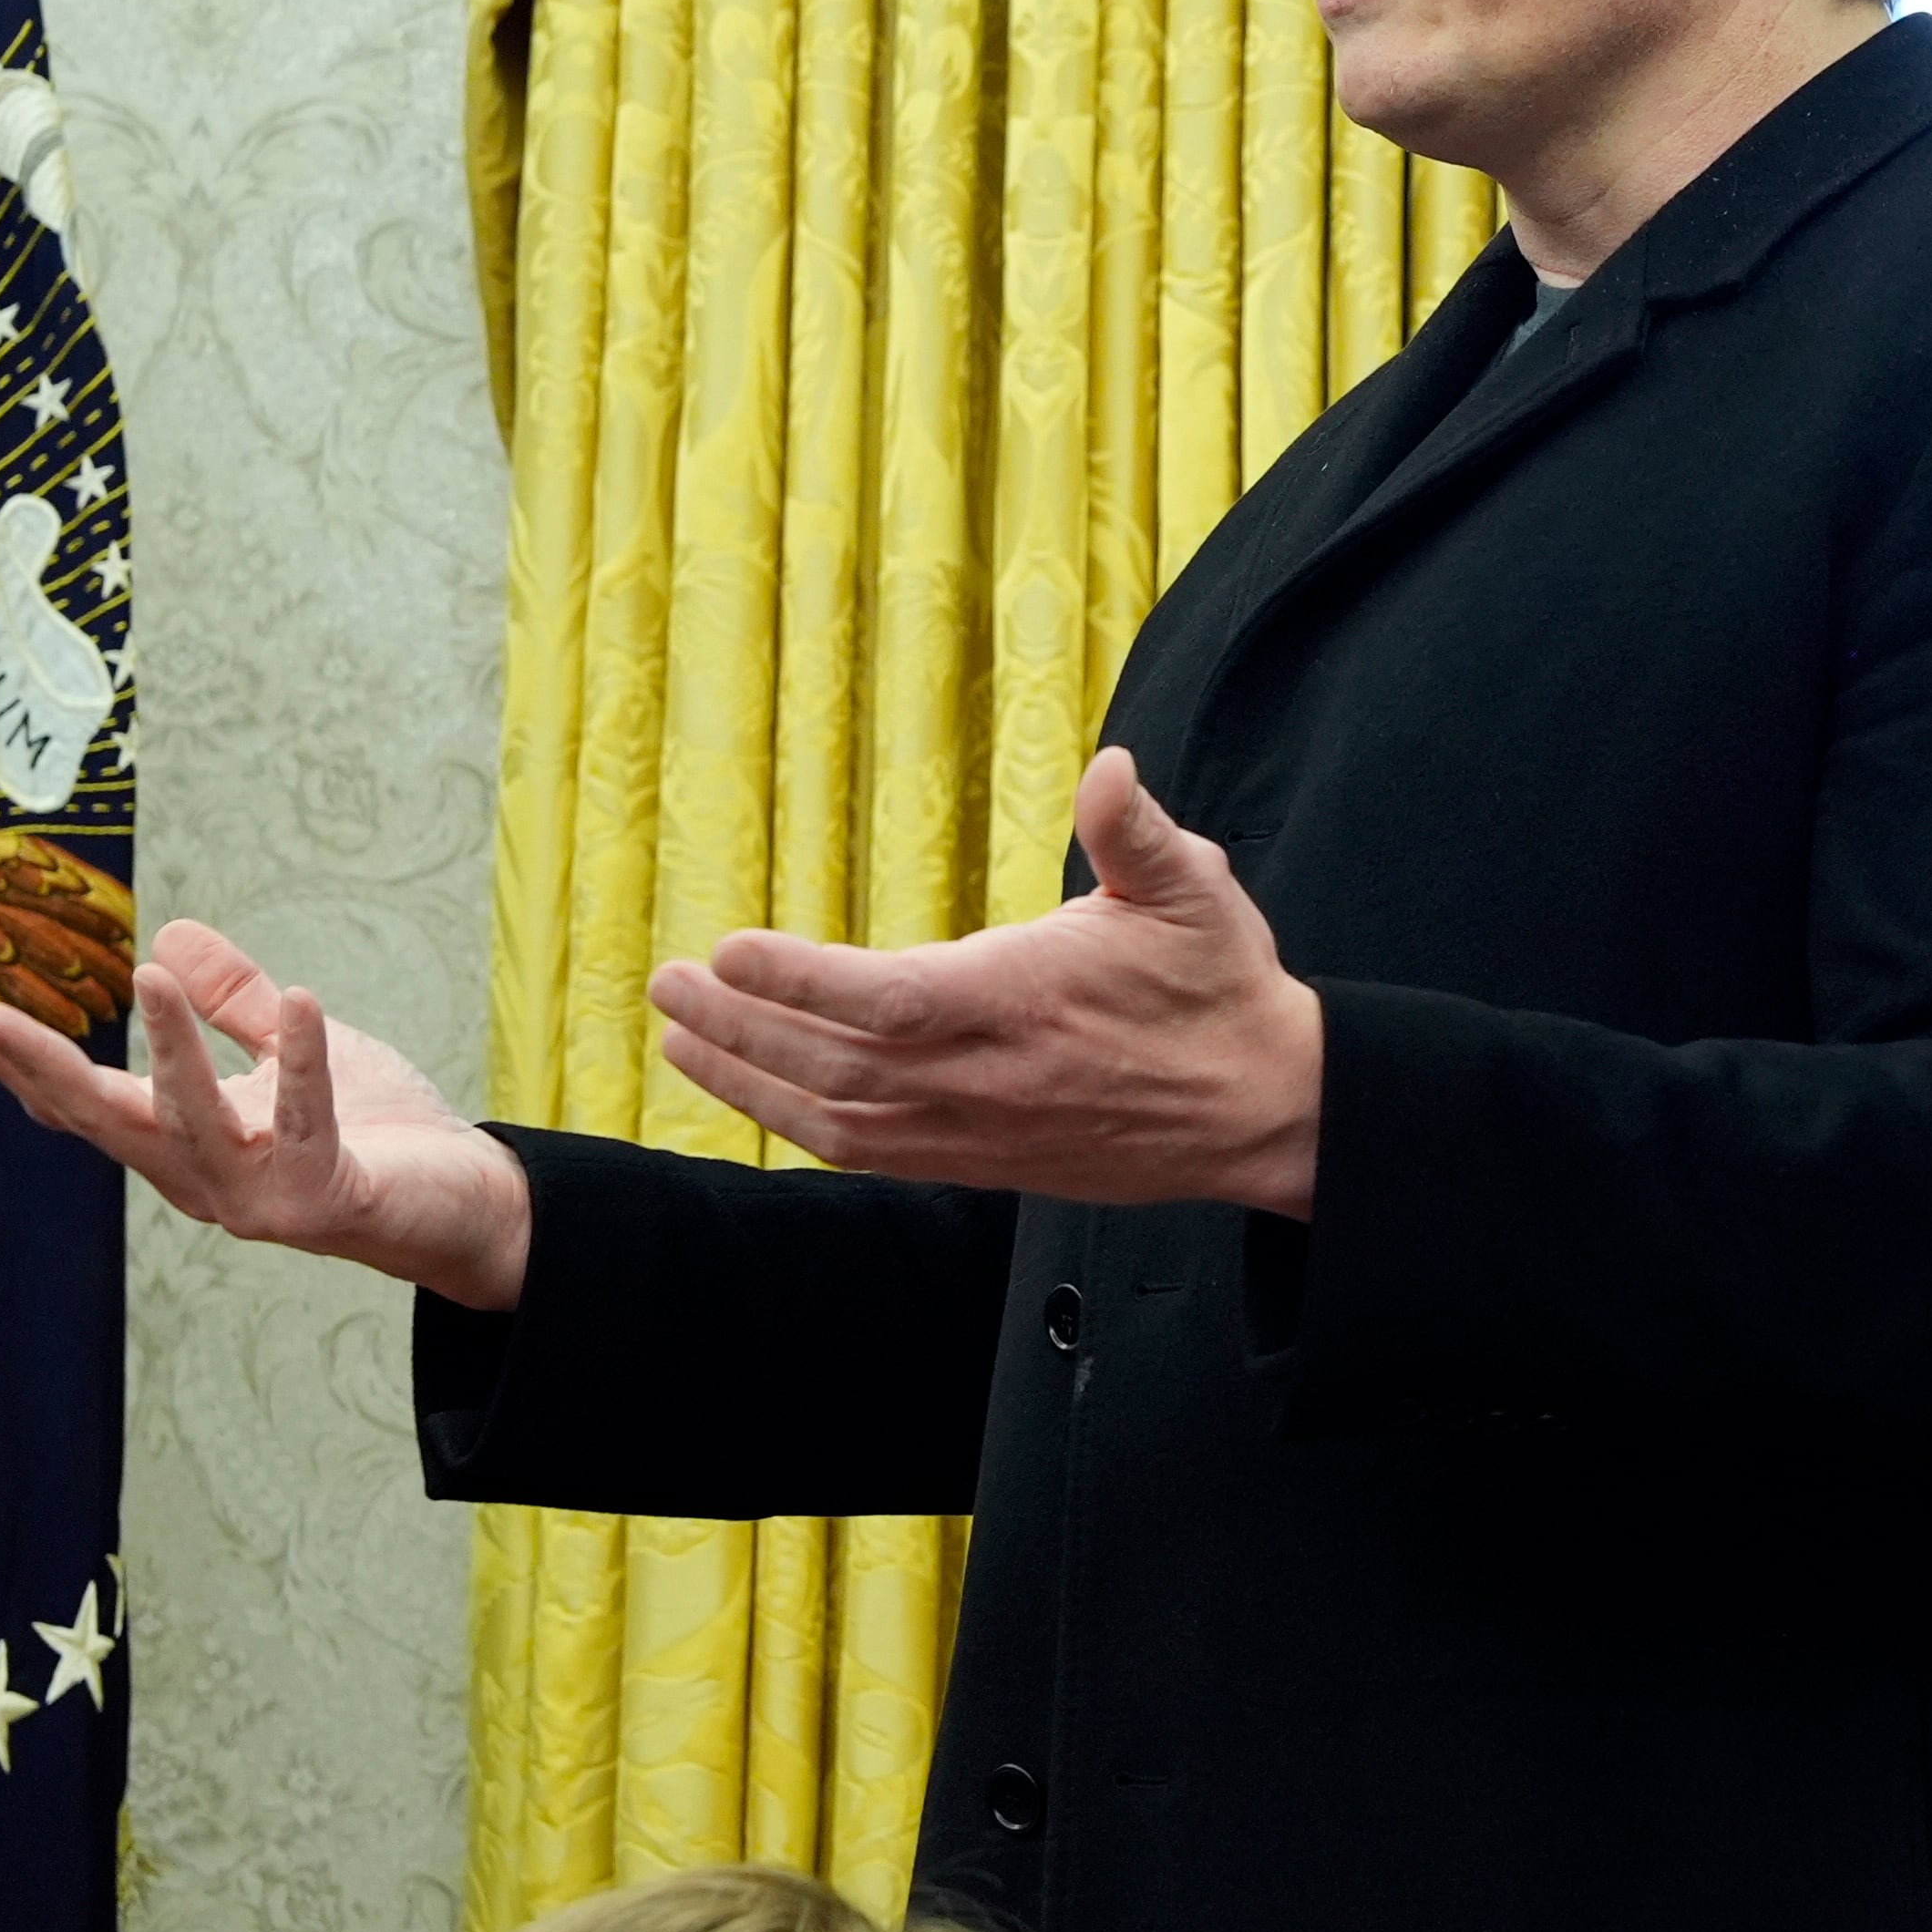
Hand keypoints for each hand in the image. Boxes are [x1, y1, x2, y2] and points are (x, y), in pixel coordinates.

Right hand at [0, 921, 534, 1309]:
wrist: (463, 1203)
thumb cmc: (374, 1131)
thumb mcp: (294, 1053)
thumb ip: (238, 1004)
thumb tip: (168, 934)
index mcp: (185, 1143)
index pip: (88, 1102)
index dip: (25, 1063)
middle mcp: (203, 1178)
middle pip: (105, 1119)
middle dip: (38, 1068)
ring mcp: (257, 1197)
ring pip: (194, 1122)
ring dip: (171, 1052)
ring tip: (149, 978)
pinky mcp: (324, 1200)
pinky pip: (308, 1125)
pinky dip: (306, 1063)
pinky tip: (305, 1001)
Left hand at [648, 747, 1325, 1214]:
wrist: (1262, 1109)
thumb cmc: (1222, 990)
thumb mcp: (1194, 891)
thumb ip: (1138, 832)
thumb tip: (1112, 769)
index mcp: (1027, 1000)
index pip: (887, 999)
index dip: (799, 980)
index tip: (730, 946)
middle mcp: (988, 1076)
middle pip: (833, 1064)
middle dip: (739, 1027)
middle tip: (669, 984)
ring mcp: (978, 1130)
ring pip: (835, 1118)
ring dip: (747, 1079)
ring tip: (681, 1035)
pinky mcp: (981, 1162)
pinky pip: (868, 1152)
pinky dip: (797, 1125)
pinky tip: (757, 1096)